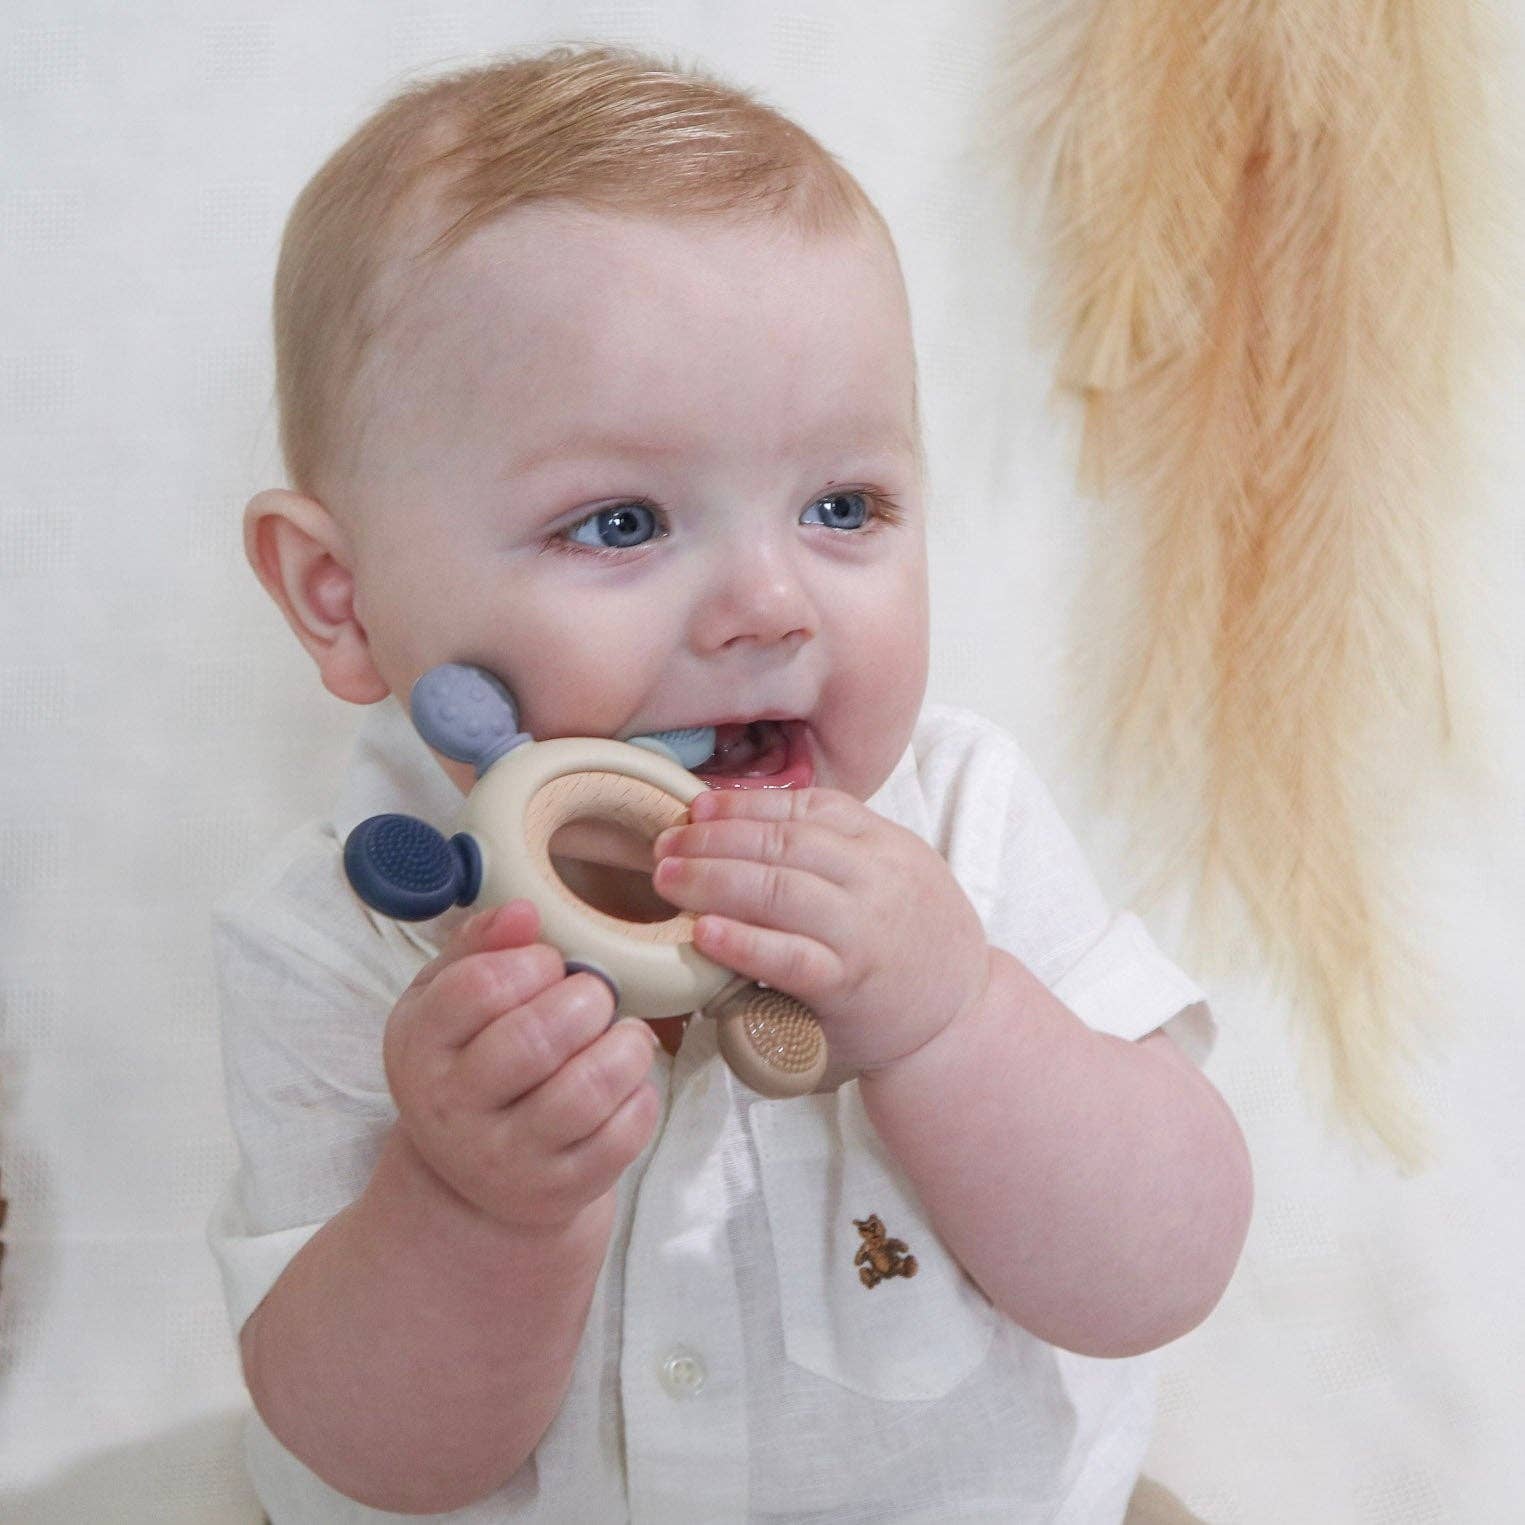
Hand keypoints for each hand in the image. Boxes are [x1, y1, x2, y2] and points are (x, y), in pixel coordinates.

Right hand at [382, 900, 663, 1229]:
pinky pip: (620, 1137)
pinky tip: (629, 1081)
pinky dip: (641, 1096)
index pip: (477, 989)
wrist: (471, 1171)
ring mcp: (505, 1158)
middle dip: (586, 999)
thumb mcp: (447, 996)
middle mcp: (452, 1110)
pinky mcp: (558, 1191)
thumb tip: (525, 912)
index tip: (549, 963)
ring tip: (625, 1033)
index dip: (531, 962)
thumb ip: (479, 945)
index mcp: (419, 1049)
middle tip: (596, 994)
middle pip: (535, 1039)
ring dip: (625, 1046)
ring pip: (585, 1091)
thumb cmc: (469, 1057)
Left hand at [652, 789, 993, 1073]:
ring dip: (714, 880)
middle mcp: (875, 879)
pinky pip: (790, 958)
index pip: (805, 808)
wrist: (961, 1016)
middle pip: (783, 843)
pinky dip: (743, 942)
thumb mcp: (891, 873)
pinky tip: (703, 933)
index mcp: (882, 843)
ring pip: (781, 890)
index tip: (698, 808)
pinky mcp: (849, 986)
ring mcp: (862, 931)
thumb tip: (744, 825)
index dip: (744, 804)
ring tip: (668, 880)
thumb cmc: (911, 941)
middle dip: (715, 839)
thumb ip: (835, 849)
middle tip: (664, 846)